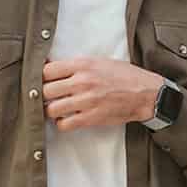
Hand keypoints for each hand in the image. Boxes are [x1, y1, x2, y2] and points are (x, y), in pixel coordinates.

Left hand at [43, 57, 165, 129]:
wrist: (146, 93)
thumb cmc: (124, 76)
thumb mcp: (99, 62)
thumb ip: (76, 65)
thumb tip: (51, 68)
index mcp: (83, 65)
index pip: (46, 70)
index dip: (40, 77)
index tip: (42, 81)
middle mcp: (82, 82)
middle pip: (45, 91)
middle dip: (43, 95)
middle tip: (47, 98)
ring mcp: (87, 101)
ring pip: (51, 109)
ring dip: (51, 111)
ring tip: (56, 109)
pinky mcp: (92, 117)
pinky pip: (64, 124)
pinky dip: (62, 123)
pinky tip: (67, 119)